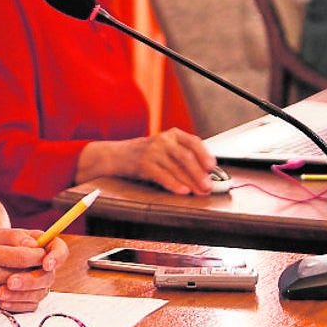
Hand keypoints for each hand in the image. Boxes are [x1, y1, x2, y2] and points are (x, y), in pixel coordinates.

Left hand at [0, 228, 68, 311]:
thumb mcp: (2, 235)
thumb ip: (16, 237)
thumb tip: (32, 245)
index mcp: (44, 245)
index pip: (60, 250)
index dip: (57, 258)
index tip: (46, 264)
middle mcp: (43, 265)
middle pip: (48, 276)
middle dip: (31, 280)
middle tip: (11, 282)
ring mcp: (37, 282)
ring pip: (40, 293)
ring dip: (22, 295)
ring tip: (0, 293)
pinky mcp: (28, 297)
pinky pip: (29, 305)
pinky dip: (17, 305)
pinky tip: (2, 303)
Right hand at [0, 238, 47, 317]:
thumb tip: (17, 251)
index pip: (24, 256)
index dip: (39, 255)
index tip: (44, 252)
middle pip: (27, 276)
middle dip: (40, 271)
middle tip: (45, 268)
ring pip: (22, 295)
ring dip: (32, 289)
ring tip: (34, 282)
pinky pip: (8, 308)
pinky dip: (17, 302)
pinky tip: (18, 296)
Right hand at [80, 128, 217, 194]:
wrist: (114, 155)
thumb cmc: (142, 155)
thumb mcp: (162, 149)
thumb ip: (181, 157)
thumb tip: (204, 176)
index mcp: (172, 134)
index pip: (193, 142)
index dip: (204, 154)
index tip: (212, 167)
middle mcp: (163, 139)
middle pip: (186, 157)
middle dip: (199, 174)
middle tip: (208, 187)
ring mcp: (152, 151)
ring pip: (176, 168)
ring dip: (190, 182)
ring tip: (198, 192)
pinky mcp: (143, 163)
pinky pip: (162, 175)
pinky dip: (174, 184)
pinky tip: (182, 191)